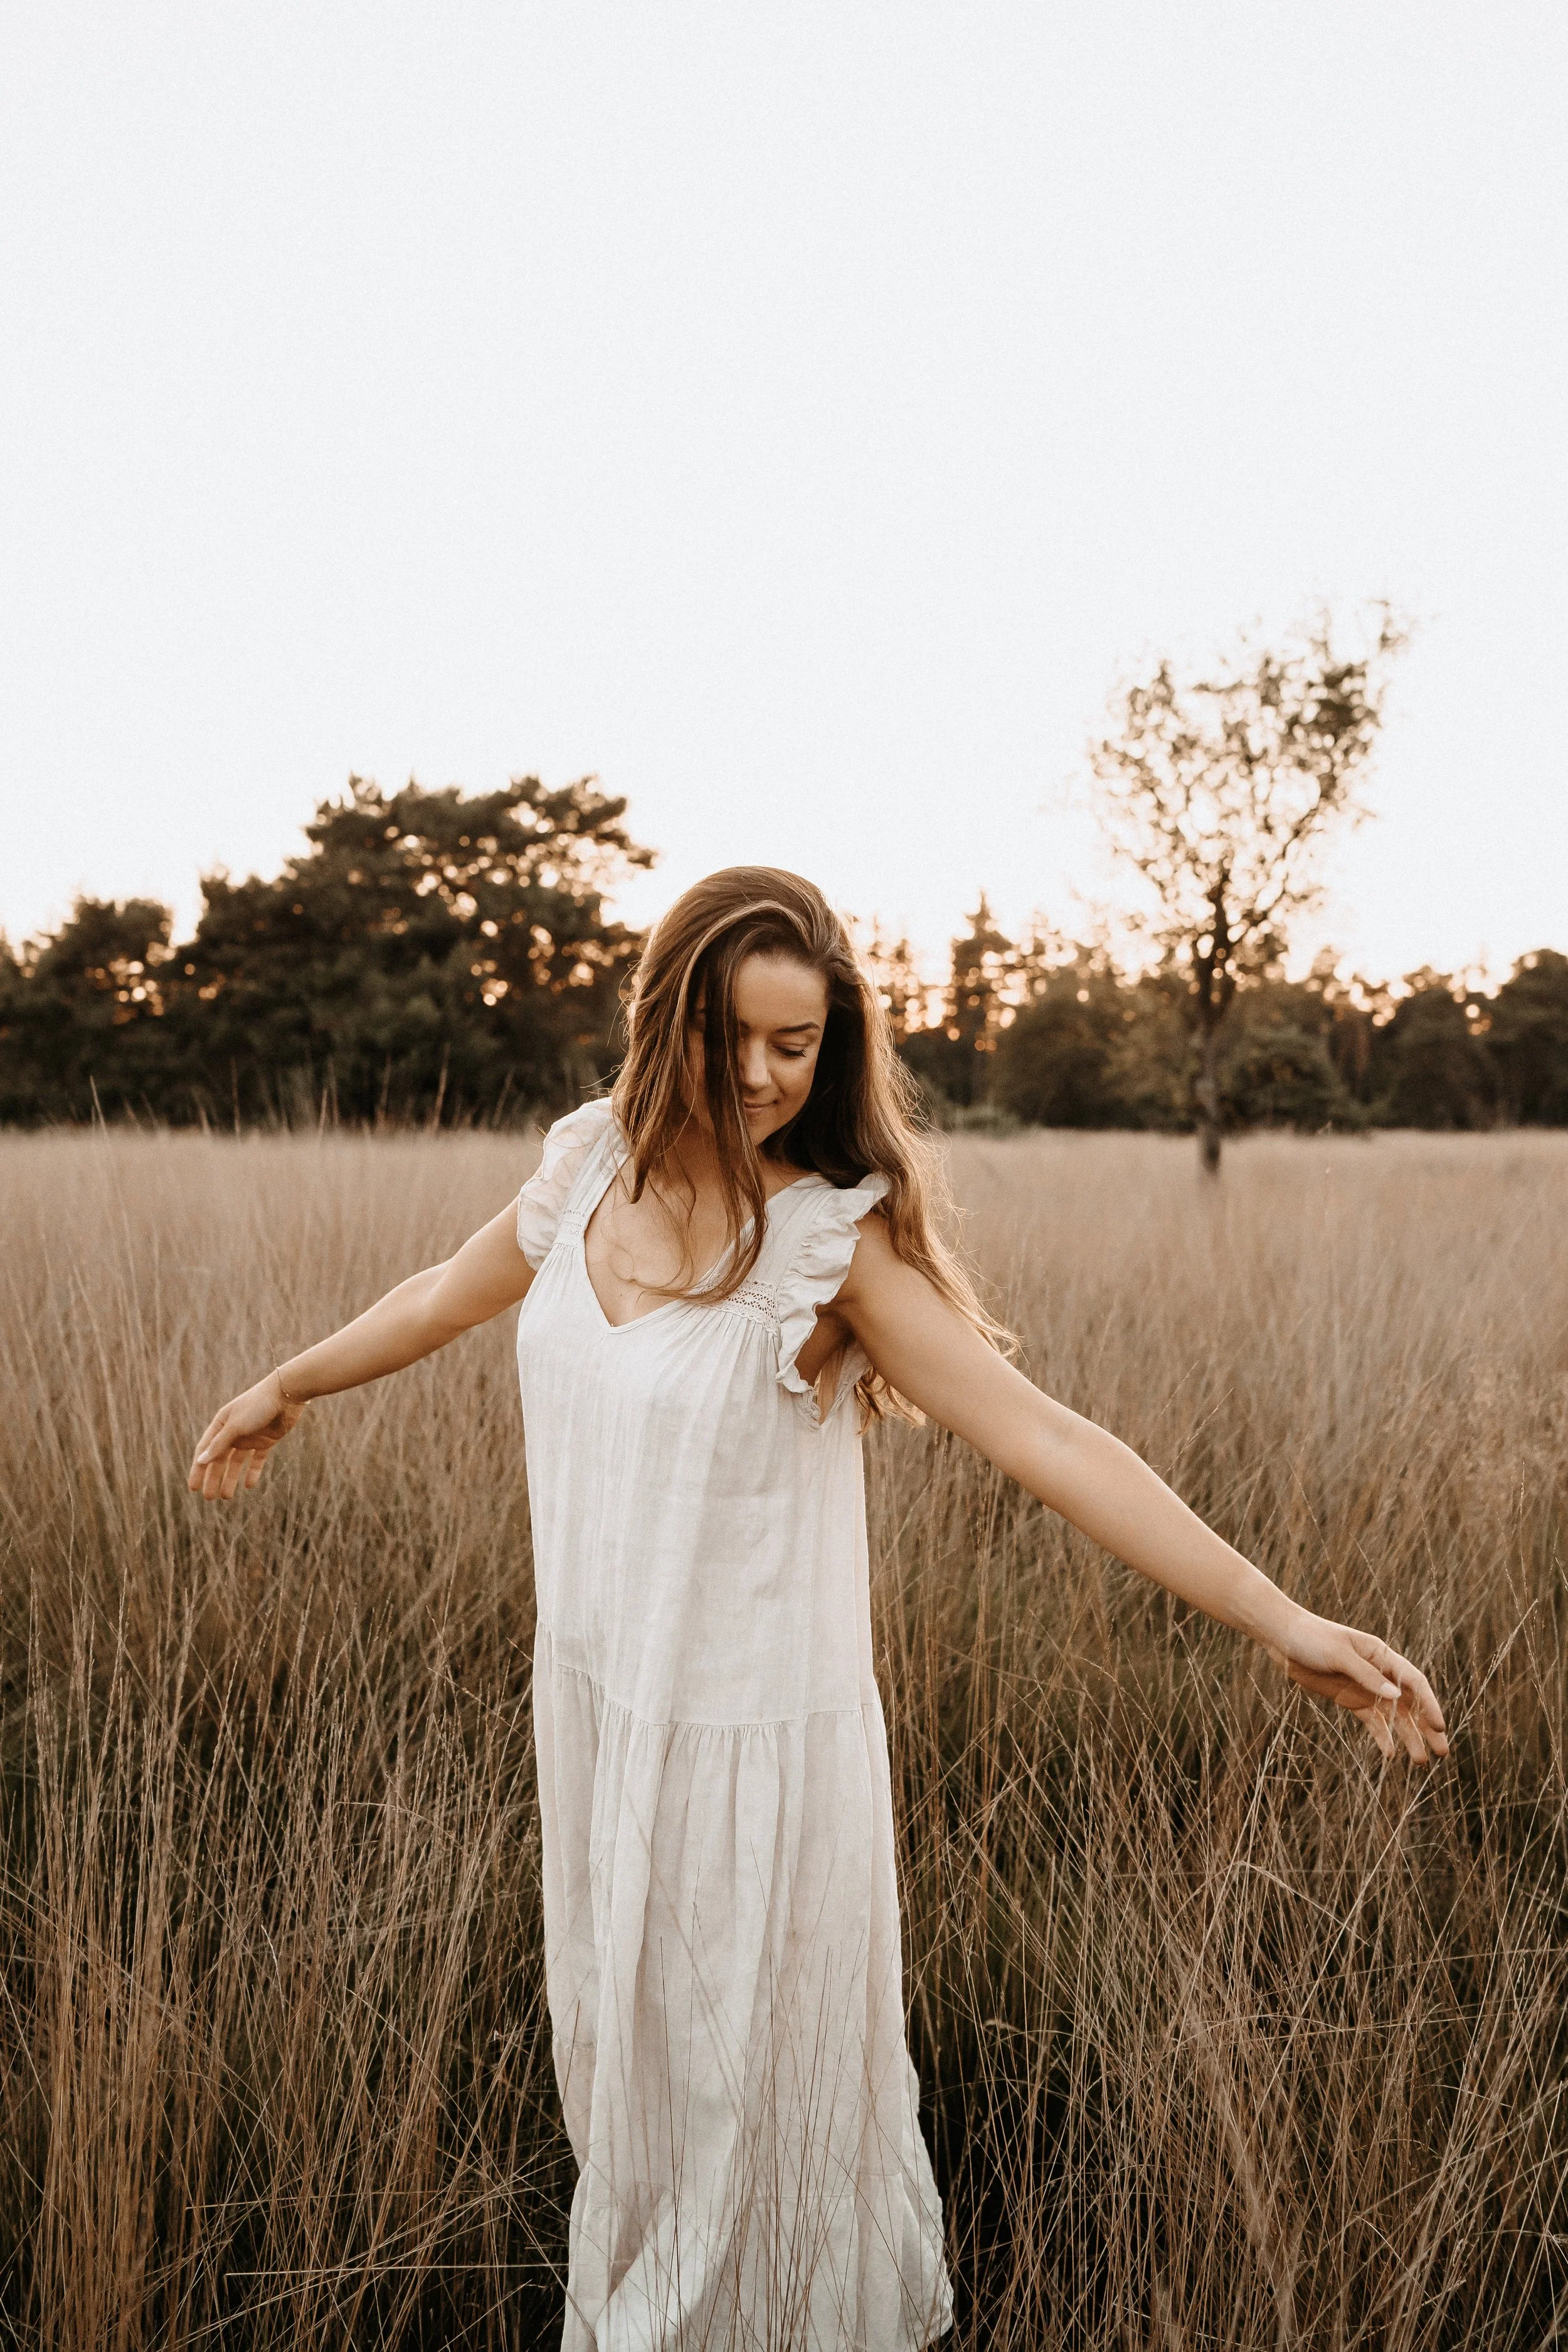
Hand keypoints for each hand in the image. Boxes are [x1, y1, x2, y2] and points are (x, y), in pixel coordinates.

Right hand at [188, 1373, 305, 1501]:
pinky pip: (257, 1460)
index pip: (205, 1450)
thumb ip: (219, 1444)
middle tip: (209, 1498)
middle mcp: (233, 1431)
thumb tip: (200, 1461)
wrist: (287, 1394)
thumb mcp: (235, 1425)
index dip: (198, 1469)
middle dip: (213, 1478)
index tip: (193, 1487)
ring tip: (226, 1496)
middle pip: (219, 1459)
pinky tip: (248, 1486)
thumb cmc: (258, 1405)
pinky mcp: (267, 1440)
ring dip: (230, 1478)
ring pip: (236, 1462)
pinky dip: (252, 1472)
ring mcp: (250, 1437)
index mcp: (221, 1425)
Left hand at [1267, 1611, 1448, 1762]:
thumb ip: (1367, 1676)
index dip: (1429, 1704)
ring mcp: (1365, 1688)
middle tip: (1443, 1752)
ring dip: (1408, 1737)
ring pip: (1393, 1717)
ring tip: (1421, 1761)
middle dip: (1427, 1727)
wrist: (1282, 1638)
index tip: (1440, 1726)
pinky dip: (1381, 1736)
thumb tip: (1397, 1696)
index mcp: (1381, 1655)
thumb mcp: (1339, 1654)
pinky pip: (1371, 1721)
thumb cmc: (1312, 1637)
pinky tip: (1390, 1754)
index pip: (1414, 1682)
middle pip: (1410, 1703)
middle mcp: (1378, 1673)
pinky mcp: (1349, 1698)